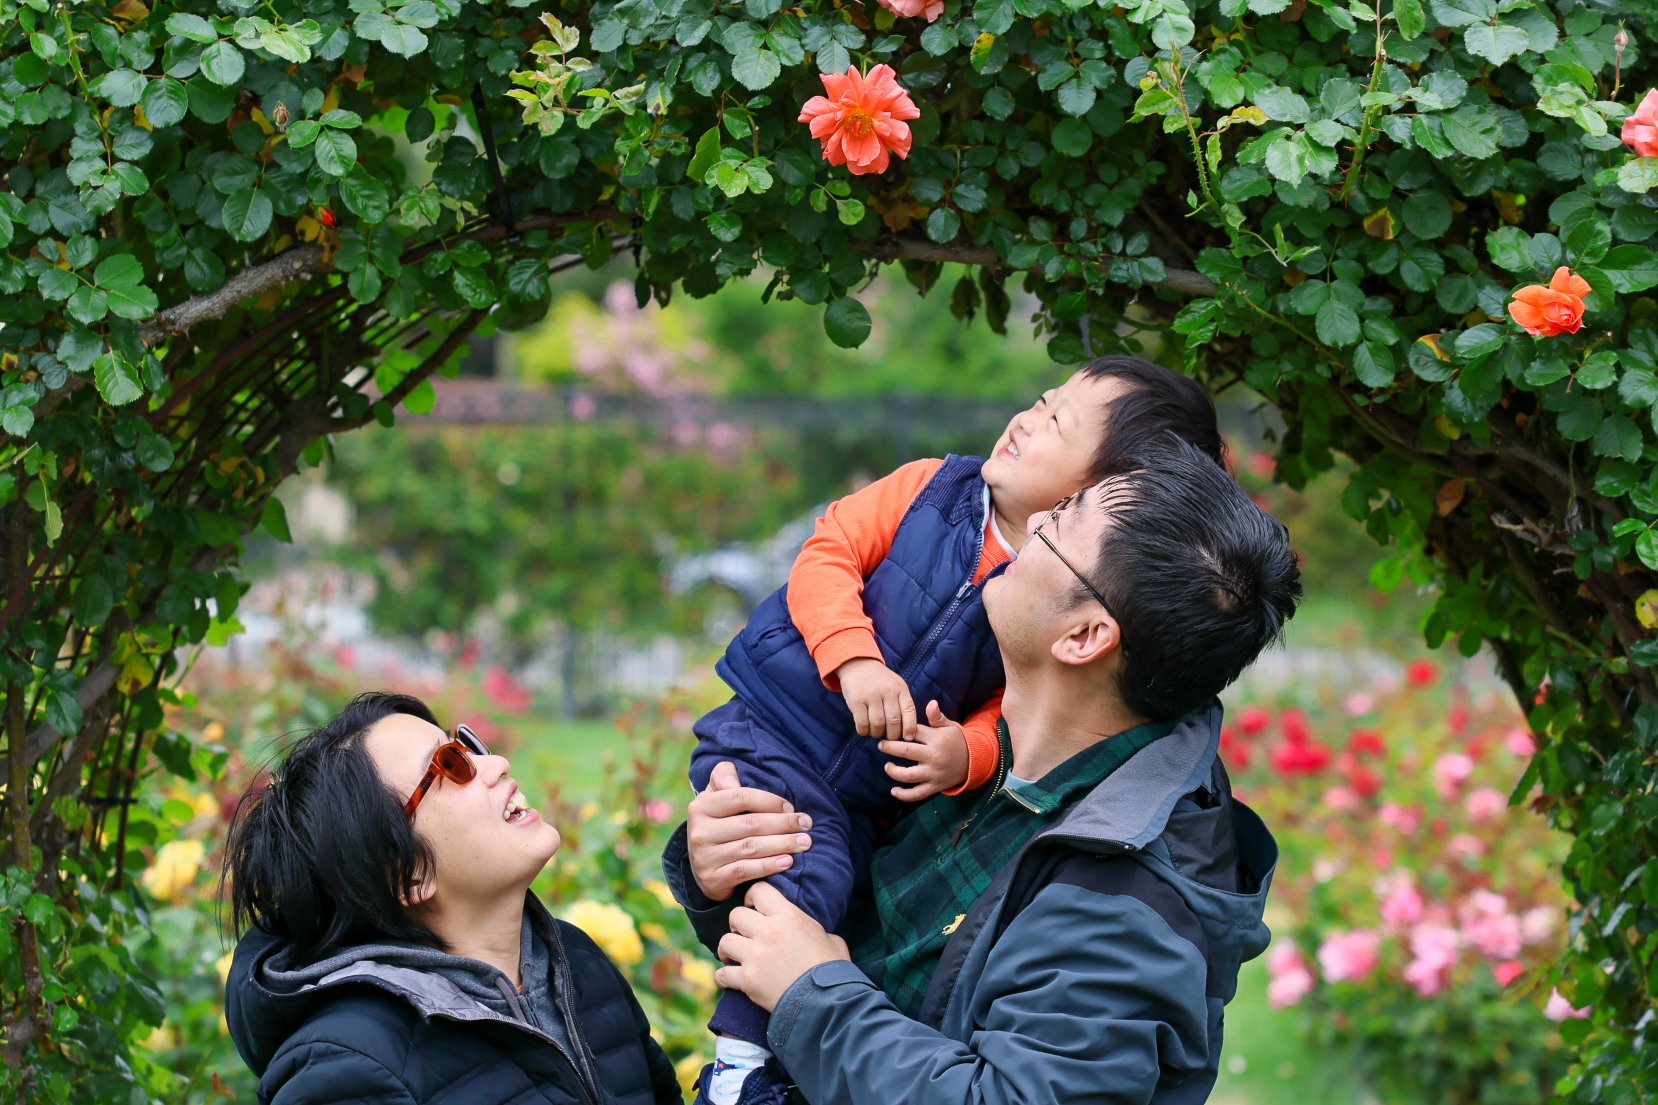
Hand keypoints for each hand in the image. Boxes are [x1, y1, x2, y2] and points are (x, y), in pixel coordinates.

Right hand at [688, 762, 812, 901]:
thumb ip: (724, 777)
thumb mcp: (717, 797)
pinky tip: (787, 861)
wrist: (704, 866)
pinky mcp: (712, 879)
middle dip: (784, 824)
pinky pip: (746, 870)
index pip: (742, 797)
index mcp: (701, 806)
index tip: (791, 808)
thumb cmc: (720, 824)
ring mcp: (704, 858)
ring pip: (751, 848)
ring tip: (804, 843)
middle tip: (807, 825)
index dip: (770, 801)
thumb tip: (733, 779)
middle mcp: (699, 831)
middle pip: (751, 824)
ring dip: (783, 844)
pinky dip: (769, 866)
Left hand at [715, 882, 850, 1011]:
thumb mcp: (831, 939)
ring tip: (733, 956)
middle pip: (736, 915)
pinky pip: (722, 974)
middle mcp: (768, 931)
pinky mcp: (747, 980)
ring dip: (728, 949)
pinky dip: (723, 977)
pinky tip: (729, 980)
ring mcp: (755, 955)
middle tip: (745, 934)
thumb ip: (813, 929)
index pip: (759, 890)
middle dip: (738, 924)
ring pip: (725, 941)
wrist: (826, 1002)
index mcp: (788, 916)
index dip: (753, 897)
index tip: (754, 908)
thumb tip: (809, 932)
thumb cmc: (832, 970)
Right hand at [835, 657, 916, 739]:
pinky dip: (864, 731)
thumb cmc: (880, 681)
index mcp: (900, 688)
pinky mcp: (856, 700)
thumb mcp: (896, 685)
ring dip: (877, 733)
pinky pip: (862, 723)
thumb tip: (908, 731)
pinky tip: (864, 729)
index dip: (910, 727)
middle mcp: (887, 691)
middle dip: (892, 735)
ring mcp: (871, 695)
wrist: (858, 665)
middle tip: (889, 737)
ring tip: (876, 732)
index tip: (907, 738)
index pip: (909, 711)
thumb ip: (902, 703)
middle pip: (893, 721)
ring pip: (878, 724)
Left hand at [879, 700, 968, 801]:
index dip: (901, 730)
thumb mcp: (950, 726)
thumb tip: (931, 703)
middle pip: (906, 751)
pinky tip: (894, 791)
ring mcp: (933, 773)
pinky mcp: (935, 786)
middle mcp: (933, 756)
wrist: (974, 761)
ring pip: (909, 775)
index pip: (913, 732)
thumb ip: (937, 717)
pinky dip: (904, 795)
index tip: (890, 729)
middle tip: (881, 745)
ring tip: (887, 766)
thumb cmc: (957, 741)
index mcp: (936, 739)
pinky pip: (918, 794)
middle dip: (890, 748)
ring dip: (894, 771)